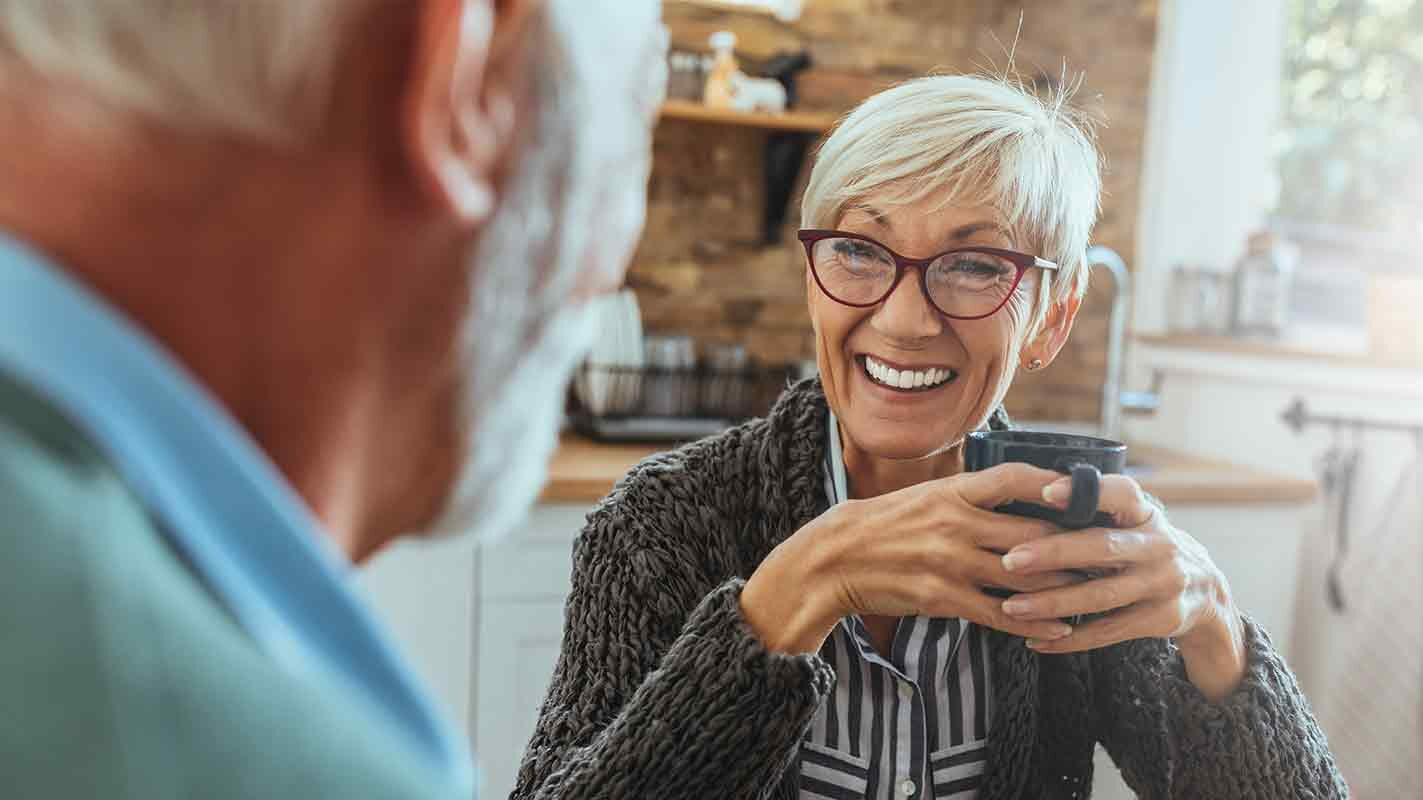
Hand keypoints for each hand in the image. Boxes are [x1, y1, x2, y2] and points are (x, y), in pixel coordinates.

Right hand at [741, 463, 1086, 655]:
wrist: (834, 559)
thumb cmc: (884, 525)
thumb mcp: (925, 497)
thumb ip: (969, 496)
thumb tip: (1015, 492)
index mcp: (952, 492)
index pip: (1014, 479)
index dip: (1054, 483)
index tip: (1086, 492)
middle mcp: (956, 523)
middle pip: (1032, 531)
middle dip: (1075, 544)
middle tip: (1108, 551)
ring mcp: (950, 562)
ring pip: (1023, 576)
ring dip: (1063, 587)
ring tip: (1094, 592)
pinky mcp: (943, 597)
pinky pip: (999, 613)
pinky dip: (1034, 623)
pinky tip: (1060, 630)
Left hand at [996, 474, 1247, 699]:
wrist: (1206, 591)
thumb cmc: (1144, 547)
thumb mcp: (1133, 521)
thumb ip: (1095, 511)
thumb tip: (1025, 494)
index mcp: (1145, 514)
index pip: (1120, 493)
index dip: (1084, 491)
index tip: (1045, 491)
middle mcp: (1159, 546)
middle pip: (1102, 547)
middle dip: (1053, 553)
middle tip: (1011, 559)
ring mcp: (1163, 584)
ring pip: (1101, 595)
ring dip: (1053, 603)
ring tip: (1012, 607)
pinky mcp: (1161, 618)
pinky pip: (1108, 631)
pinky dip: (1070, 639)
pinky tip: (1036, 640)